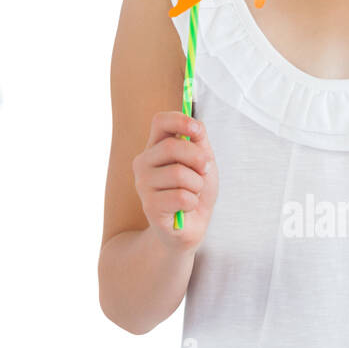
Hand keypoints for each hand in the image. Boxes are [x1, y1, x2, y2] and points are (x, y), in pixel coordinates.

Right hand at [132, 111, 216, 250]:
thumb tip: (196, 125)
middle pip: (173, 147)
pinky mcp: (149, 207)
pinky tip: (187, 207)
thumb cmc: (195, 190)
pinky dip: (193, 202)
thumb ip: (199, 142)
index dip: (180, 120)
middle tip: (205, 171)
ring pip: (179, 174)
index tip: (197, 130)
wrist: (192, 226)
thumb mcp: (203, 162)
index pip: (160, 121)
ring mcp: (143, 185)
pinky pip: (181, 197)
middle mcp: (143, 163)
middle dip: (198, 159)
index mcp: (155, 147)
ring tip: (193, 192)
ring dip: (197, 185)